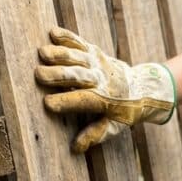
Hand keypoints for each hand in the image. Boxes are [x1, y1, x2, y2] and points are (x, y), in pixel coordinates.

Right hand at [35, 27, 175, 152]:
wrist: (143, 87)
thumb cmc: (125, 110)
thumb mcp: (115, 127)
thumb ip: (96, 135)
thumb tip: (76, 148)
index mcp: (104, 99)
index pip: (83, 100)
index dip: (66, 101)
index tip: (48, 103)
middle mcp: (101, 79)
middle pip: (78, 76)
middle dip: (58, 75)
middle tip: (38, 74)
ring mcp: (98, 62)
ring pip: (78, 57)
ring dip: (60, 54)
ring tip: (42, 52)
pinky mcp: (95, 51)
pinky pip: (81, 42)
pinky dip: (67, 36)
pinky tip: (52, 32)